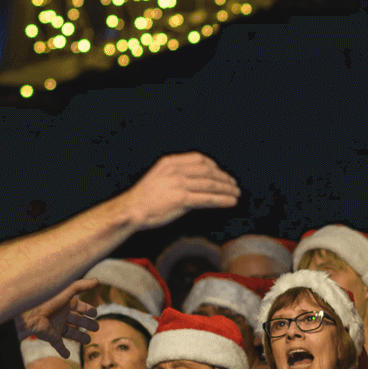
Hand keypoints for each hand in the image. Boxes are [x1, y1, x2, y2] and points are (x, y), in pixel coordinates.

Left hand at [14, 277, 98, 357]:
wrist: (31, 315)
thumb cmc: (48, 301)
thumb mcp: (66, 291)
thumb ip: (81, 285)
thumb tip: (97, 280)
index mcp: (64, 304)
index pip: (78, 306)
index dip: (87, 309)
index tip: (95, 313)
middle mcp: (61, 315)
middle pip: (77, 320)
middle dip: (87, 324)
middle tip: (96, 328)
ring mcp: (56, 326)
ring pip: (70, 333)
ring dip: (79, 337)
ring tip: (89, 341)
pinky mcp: (52, 336)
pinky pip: (58, 345)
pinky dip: (63, 350)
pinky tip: (68, 355)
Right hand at [113, 152, 239, 230]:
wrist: (130, 209)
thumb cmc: (144, 198)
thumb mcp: (159, 177)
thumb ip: (178, 176)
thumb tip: (198, 180)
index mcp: (169, 162)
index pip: (198, 159)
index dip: (214, 165)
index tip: (221, 172)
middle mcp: (175, 171)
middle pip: (207, 171)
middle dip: (223, 178)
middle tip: (234, 185)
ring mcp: (178, 184)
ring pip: (210, 185)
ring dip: (226, 189)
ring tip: (236, 194)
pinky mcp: (181, 199)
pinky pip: (207, 198)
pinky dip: (222, 200)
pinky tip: (230, 202)